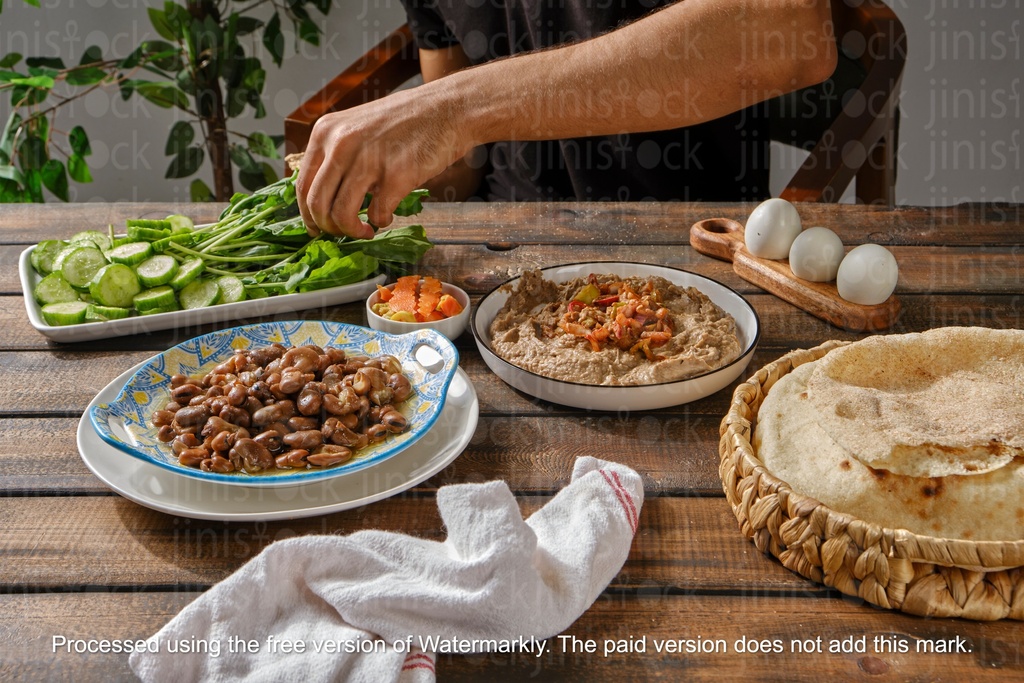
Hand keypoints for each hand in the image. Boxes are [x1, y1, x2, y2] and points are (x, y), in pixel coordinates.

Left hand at [296, 86, 466, 238]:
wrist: (448, 108)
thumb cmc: (406, 120)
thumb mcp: (358, 125)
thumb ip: (338, 153)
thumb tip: (325, 195)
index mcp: (326, 131)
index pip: (302, 184)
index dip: (308, 215)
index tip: (318, 228)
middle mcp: (340, 144)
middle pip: (317, 204)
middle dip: (329, 228)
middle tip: (344, 234)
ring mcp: (368, 159)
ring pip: (341, 214)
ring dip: (353, 232)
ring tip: (366, 231)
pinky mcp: (396, 175)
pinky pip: (377, 214)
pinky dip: (381, 222)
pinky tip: (388, 215)